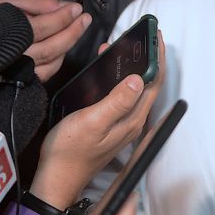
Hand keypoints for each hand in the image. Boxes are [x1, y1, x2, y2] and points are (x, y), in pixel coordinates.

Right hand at [0, 0, 90, 81]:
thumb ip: (33, 0)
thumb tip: (59, 5)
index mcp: (8, 32)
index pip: (45, 26)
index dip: (64, 17)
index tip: (77, 8)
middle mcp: (11, 55)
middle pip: (52, 48)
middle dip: (73, 33)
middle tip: (85, 19)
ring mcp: (12, 68)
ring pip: (50, 63)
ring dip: (68, 47)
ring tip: (78, 28)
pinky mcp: (13, 76)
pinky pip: (42, 73)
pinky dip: (57, 61)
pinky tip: (64, 47)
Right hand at [29, 33, 164, 208]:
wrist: (56, 178)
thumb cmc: (70, 152)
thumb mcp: (93, 121)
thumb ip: (117, 101)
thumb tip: (138, 79)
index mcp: (132, 118)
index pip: (154, 82)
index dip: (158, 57)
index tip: (156, 36)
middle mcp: (133, 121)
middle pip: (149, 83)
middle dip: (150, 58)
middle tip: (146, 36)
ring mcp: (123, 123)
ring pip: (136, 88)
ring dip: (135, 66)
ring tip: (128, 46)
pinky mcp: (112, 125)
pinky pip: (123, 95)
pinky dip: (120, 77)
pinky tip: (110, 70)